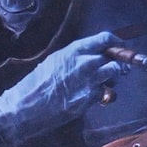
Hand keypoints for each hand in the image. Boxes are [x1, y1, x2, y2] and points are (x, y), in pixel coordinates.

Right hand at [0, 31, 126, 133]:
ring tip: (104, 84)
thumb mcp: (54, 62)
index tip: (121, 47)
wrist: (24, 107)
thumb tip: (94, 56)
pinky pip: (106, 93)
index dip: (117, 43)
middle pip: (114, 57)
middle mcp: (85, 63)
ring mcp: (89, 81)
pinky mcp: (89, 99)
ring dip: (113, 78)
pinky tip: (92, 98)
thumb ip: (75, 57)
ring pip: (115, 74)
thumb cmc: (35, 84)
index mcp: (74, 50)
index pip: (106, 39)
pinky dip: (102, 96)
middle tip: (117, 70)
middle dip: (118, 63)